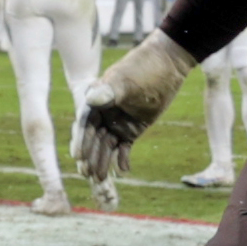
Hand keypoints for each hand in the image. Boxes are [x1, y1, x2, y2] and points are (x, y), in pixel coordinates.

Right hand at [73, 30, 194, 182]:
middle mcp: (104, 113)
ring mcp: (118, 122)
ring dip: (103, 161)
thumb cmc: (144, 68)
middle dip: (90, 156)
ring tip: (100, 179)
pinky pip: (124, 148)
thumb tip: (90, 99)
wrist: (167, 66)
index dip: (82, 140)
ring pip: (107, 146)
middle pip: (94, 138)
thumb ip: (109, 91)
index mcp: (97, 100)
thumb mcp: (126, 79)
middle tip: (87, 174)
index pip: (86, 123)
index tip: (78, 155)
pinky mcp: (132, 130)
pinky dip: (123, 158)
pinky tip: (123, 170)